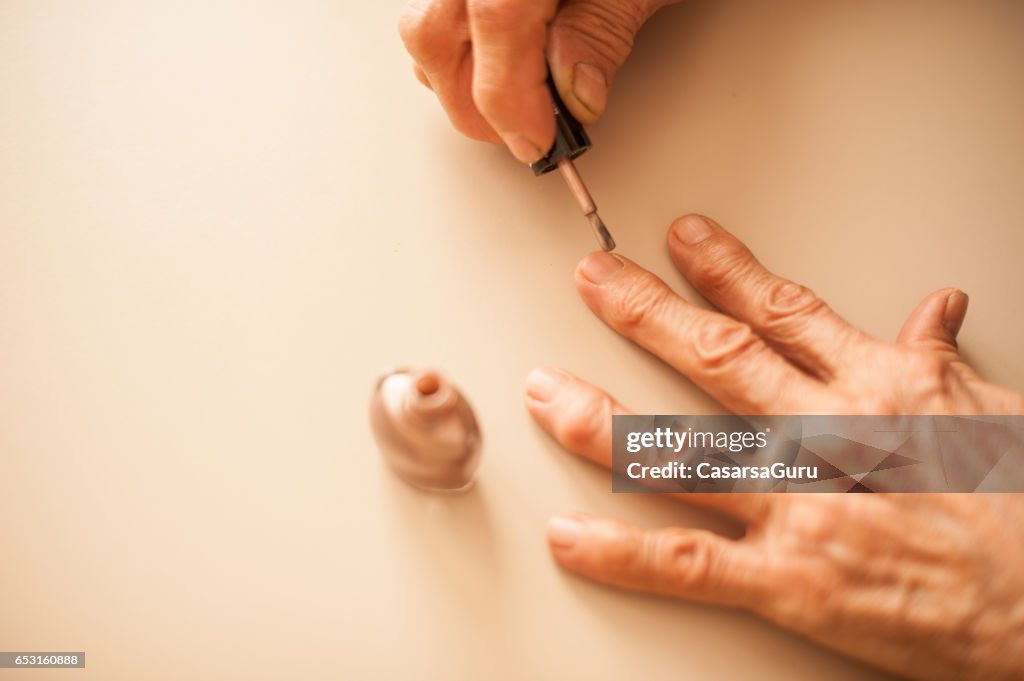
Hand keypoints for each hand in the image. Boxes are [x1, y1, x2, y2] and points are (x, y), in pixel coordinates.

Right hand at [398, 0, 676, 162]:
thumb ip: (603, 28)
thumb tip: (573, 95)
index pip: (495, 20)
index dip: (510, 98)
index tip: (536, 142)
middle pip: (436, 31)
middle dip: (477, 104)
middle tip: (528, 135)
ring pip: (425, 26)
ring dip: (461, 83)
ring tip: (517, 106)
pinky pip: (435, 14)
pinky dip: (460, 52)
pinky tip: (500, 69)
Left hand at [523, 214, 1023, 680]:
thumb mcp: (994, 410)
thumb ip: (937, 356)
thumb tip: (935, 306)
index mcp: (877, 386)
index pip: (784, 309)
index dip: (724, 269)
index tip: (682, 238)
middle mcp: (826, 435)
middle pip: (717, 358)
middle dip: (646, 311)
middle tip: (594, 278)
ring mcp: (801, 508)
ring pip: (681, 453)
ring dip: (604, 420)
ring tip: (548, 390)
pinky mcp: (791, 582)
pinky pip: (688, 562)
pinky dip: (621, 551)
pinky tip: (569, 535)